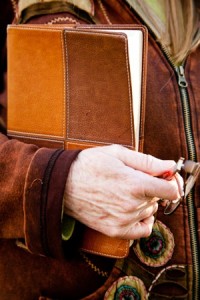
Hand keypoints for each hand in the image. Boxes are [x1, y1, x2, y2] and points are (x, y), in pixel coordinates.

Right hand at [64, 145, 182, 239]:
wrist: (63, 184)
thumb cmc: (89, 165)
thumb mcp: (118, 154)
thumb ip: (148, 161)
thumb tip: (170, 166)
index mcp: (134, 184)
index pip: (171, 190)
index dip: (170, 181)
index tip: (163, 177)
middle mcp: (131, 205)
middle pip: (159, 198)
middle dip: (152, 187)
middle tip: (133, 178)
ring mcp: (123, 220)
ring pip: (150, 211)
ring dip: (144, 202)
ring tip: (125, 191)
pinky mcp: (115, 230)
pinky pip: (142, 230)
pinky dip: (143, 220)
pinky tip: (134, 210)